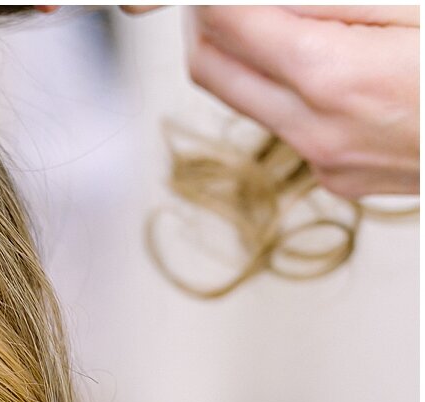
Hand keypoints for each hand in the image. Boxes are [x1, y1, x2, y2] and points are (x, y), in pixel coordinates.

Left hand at [183, 6, 418, 198]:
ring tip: (273, 19)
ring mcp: (326, 162)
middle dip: (203, 23)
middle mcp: (317, 129)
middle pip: (209, 71)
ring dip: (241, 57)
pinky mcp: (339, 178)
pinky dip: (286, 89)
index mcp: (333, 75)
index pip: (227, 25)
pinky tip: (328, 63)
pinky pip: (287, 127)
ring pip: (246, 102)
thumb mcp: (408, 7)